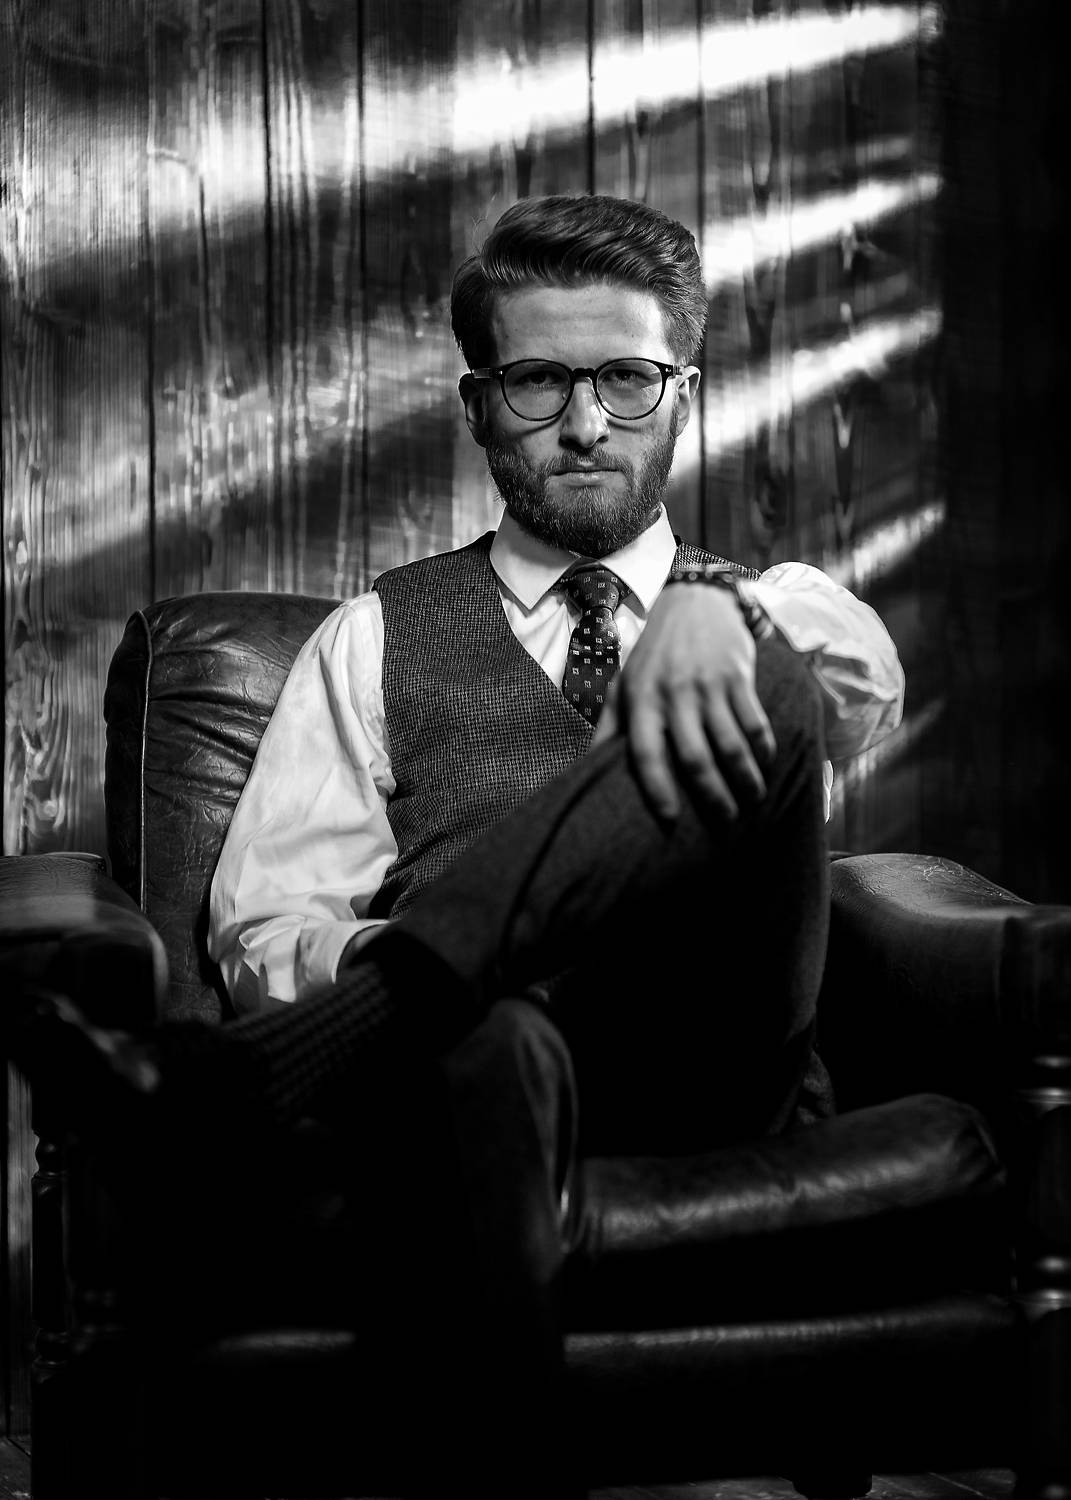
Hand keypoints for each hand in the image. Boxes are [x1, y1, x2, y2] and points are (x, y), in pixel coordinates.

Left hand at [592, 584, 776, 822]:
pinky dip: (764, 749)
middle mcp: (674, 694)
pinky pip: (756, 722)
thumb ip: (609, 727)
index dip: (656, 788)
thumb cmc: (654, 654)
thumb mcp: (623, 684)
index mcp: (641, 699)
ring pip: (731, 745)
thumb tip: (586, 771)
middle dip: (712, 797)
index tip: (669, 819)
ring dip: (745, 780)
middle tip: (725, 824)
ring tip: (753, 801)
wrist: (694, 601)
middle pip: (695, 757)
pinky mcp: (738, 677)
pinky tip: (766, 766)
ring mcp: (709, 685)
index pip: (645, 753)